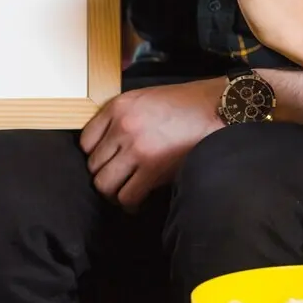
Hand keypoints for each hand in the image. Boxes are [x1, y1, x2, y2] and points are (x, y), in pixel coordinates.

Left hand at [79, 80, 224, 209]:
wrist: (217, 108)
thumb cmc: (185, 104)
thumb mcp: (144, 99)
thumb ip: (122, 117)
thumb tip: (109, 144)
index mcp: (117, 106)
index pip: (85, 141)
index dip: (94, 155)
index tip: (105, 161)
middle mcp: (122, 127)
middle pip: (93, 165)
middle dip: (104, 175)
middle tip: (118, 179)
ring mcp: (136, 149)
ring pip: (105, 185)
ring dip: (114, 192)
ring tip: (125, 192)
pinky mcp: (153, 169)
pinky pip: (128, 196)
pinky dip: (131, 203)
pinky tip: (139, 200)